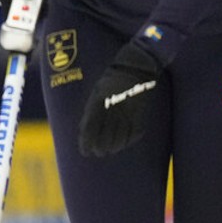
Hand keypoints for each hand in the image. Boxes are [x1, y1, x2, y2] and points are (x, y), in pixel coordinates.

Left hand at [78, 41, 163, 156]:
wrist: (134, 70)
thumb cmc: (109, 83)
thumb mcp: (94, 95)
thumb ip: (89, 113)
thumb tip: (82, 132)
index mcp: (98, 105)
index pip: (89, 131)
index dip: (85, 145)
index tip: (85, 152)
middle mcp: (111, 111)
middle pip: (104, 140)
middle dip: (99, 150)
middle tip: (98, 152)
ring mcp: (126, 114)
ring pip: (119, 140)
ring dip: (113, 148)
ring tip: (109, 150)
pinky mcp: (140, 115)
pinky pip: (133, 134)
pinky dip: (127, 142)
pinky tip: (123, 143)